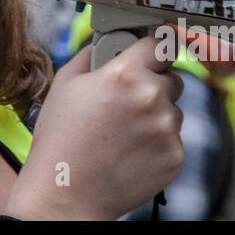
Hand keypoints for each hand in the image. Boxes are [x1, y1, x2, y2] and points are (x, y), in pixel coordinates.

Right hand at [4, 31, 184, 219]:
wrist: (66, 192)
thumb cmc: (60, 138)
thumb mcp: (66, 82)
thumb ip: (93, 53)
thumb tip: (109, 42)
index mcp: (124, 74)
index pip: (160, 44)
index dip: (154, 47)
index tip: (152, 52)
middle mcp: (151, 98)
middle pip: (172, 77)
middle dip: (154, 83)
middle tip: (127, 100)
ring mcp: (166, 130)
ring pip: (174, 110)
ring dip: (156, 115)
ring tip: (123, 132)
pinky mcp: (174, 157)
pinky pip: (173, 139)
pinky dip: (157, 142)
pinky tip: (129, 151)